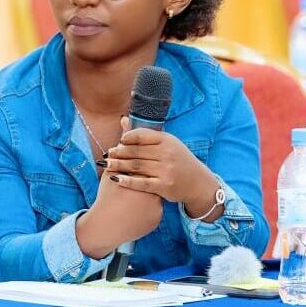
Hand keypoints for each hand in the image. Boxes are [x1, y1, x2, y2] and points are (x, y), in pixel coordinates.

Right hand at [76, 169, 162, 259]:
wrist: (106, 226)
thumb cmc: (106, 199)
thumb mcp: (109, 176)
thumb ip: (117, 160)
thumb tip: (121, 144)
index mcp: (141, 179)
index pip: (146, 167)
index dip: (140, 167)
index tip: (135, 169)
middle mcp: (153, 191)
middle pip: (154, 180)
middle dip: (149, 177)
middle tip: (141, 178)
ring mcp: (157, 207)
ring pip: (157, 195)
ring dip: (151, 192)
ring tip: (138, 196)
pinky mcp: (157, 219)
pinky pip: (156, 209)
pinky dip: (150, 207)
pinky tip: (139, 207)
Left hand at [105, 117, 221, 219]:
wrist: (198, 182)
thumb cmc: (179, 160)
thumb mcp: (167, 143)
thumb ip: (144, 134)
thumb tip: (122, 119)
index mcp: (167, 140)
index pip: (142, 135)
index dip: (128, 137)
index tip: (119, 141)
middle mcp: (167, 153)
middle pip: (136, 151)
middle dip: (119, 152)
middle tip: (108, 153)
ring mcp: (166, 170)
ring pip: (136, 166)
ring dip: (118, 165)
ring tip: (107, 164)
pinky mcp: (164, 186)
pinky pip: (141, 183)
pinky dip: (126, 181)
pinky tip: (115, 179)